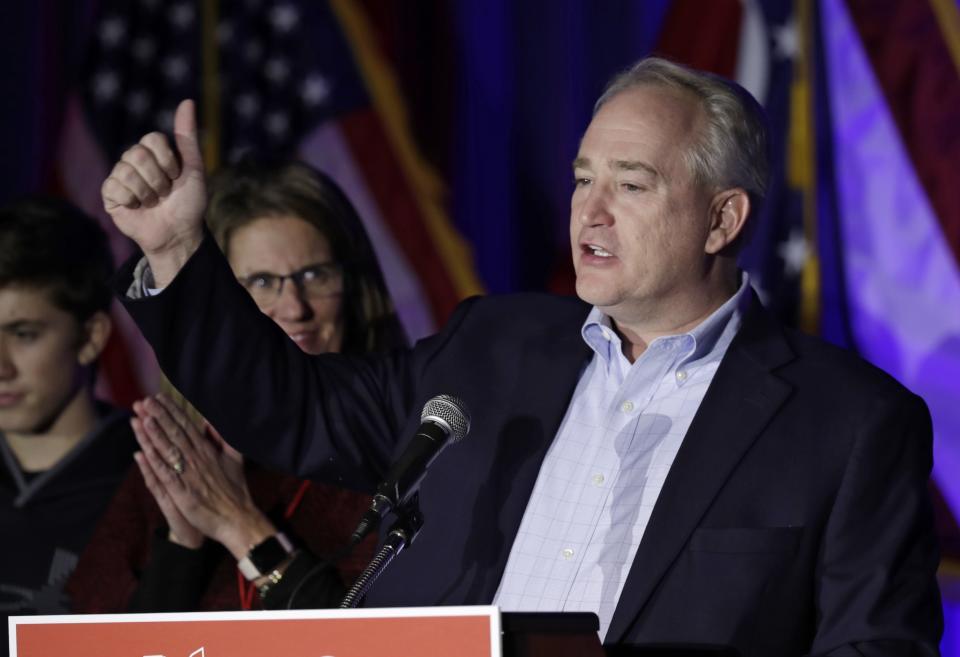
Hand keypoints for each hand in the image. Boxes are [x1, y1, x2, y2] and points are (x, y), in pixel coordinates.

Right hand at [101, 99, 206, 286]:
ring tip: (153, 203)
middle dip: (158, 179)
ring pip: (126, 171)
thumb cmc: (189, 203)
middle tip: (165, 193)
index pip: (152, 139)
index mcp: (154, 152)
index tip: (176, 176)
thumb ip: (187, 136)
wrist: (179, 233)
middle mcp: (134, 160)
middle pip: (138, 154)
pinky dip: (131, 200)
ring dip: (147, 192)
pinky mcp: (110, 194)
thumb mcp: (194, 168)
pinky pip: (114, 186)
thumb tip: (188, 101)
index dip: (168, 160)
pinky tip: (137, 207)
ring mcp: (120, 176)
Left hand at [131, 394, 276, 558]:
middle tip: (144, 402)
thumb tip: (212, 421)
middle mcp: (198, 460)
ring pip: (169, 451)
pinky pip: (166, 475)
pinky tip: (143, 452)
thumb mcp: (234, 459)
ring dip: (155, 434)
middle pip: (176, 434)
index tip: (159, 398)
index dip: (172, 412)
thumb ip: (224, 438)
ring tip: (142, 418)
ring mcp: (190, 476)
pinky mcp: (183, 493)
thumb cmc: (235, 490)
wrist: (238, 518)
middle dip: (159, 417)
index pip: (187, 427)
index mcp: (208, 451)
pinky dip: (155, 463)